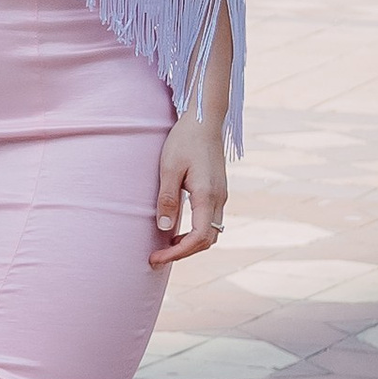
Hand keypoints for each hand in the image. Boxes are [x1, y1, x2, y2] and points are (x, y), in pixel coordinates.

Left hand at [151, 110, 227, 266]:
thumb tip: (164, 228)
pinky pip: (210, 221)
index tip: (156, 258)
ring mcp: (221, 196)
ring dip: (190, 243)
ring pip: (211, 232)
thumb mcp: (169, 168)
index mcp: (207, 195)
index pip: (197, 238)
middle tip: (157, 257)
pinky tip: (177, 229)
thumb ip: (167, 199)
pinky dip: (195, 232)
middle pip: (207, 240)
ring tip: (165, 246)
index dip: (177, 253)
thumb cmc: (184, 140)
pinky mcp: (218, 191)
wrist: (204, 120)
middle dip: (183, 253)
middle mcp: (219, 199)